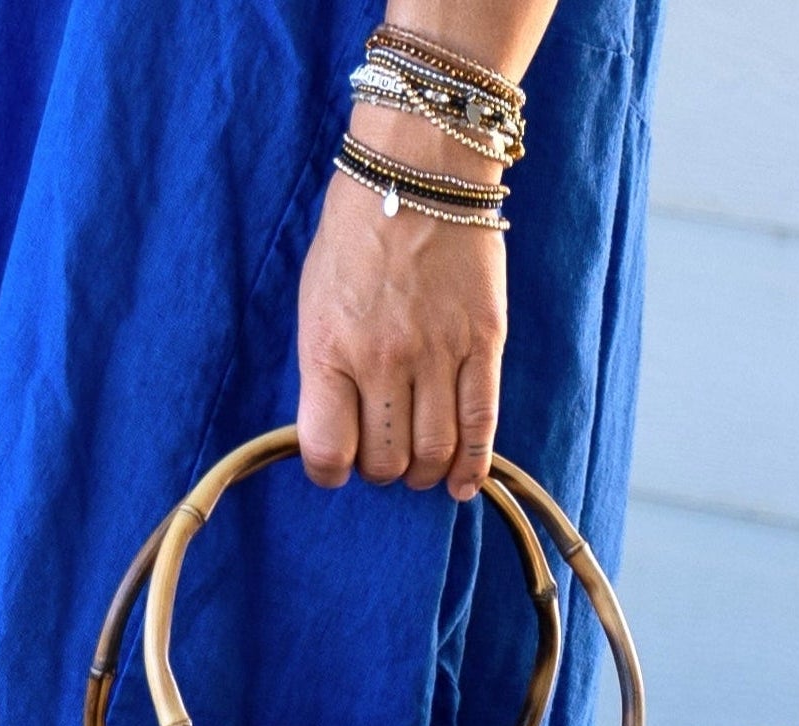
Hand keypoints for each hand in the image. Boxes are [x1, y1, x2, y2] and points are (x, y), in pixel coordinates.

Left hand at [296, 106, 507, 501]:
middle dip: (380, 470)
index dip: (330, 473)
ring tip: (418, 463)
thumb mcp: (314, 300)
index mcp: (330, 348)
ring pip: (433, 452)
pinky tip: (463, 484)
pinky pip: (481, 426)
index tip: (335, 468)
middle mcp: (383, 360)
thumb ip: (324, 368)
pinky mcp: (484, 345)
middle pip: (384, 460)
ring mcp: (438, 354)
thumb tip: (338, 429)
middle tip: (381, 453)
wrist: (419, 168)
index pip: (328, 451)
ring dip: (423, 472)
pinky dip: (472, 466)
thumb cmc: (357, 233)